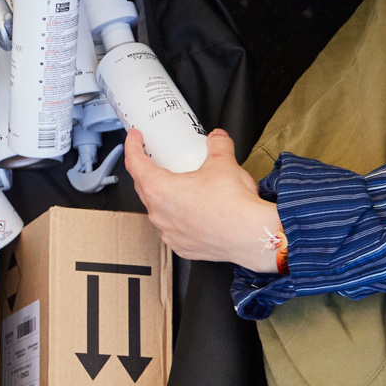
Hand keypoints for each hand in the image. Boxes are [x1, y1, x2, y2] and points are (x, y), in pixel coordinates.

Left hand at [124, 128, 284, 268]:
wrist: (252, 235)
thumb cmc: (233, 204)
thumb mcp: (223, 162)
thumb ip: (218, 145)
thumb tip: (217, 138)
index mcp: (160, 190)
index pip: (135, 164)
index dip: (132, 147)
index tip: (134, 138)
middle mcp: (159, 215)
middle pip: (143, 187)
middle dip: (147, 171)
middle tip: (156, 159)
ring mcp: (170, 233)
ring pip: (159, 210)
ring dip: (164, 197)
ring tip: (179, 187)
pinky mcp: (182, 247)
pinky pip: (174, 229)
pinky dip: (178, 218)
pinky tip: (191, 212)